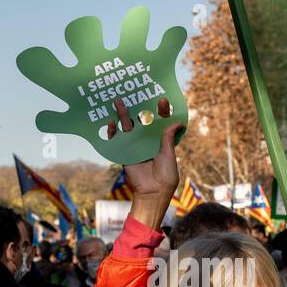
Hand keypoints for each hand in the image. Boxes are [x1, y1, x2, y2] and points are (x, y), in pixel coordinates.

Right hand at [108, 97, 182, 228]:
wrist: (152, 193)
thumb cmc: (165, 177)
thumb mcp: (168, 155)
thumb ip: (168, 139)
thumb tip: (175, 122)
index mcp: (161, 140)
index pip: (161, 121)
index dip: (162, 110)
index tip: (163, 100)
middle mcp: (147, 141)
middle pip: (142, 120)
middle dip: (139, 107)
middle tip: (136, 92)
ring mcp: (135, 146)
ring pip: (128, 127)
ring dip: (122, 114)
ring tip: (117, 101)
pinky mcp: (125, 153)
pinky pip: (117, 141)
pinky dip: (112, 132)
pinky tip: (110, 123)